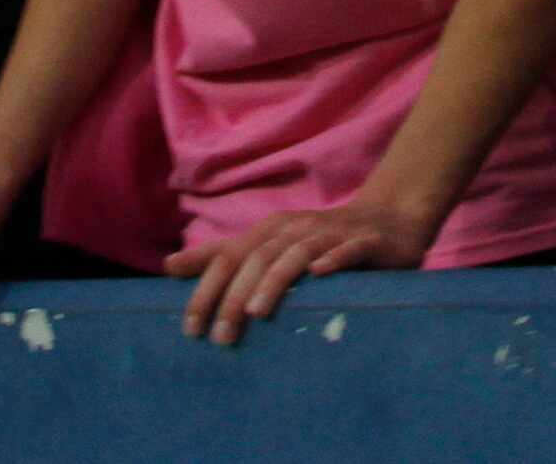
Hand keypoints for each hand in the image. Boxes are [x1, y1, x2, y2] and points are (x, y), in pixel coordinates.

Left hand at [162, 197, 435, 342]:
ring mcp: (329, 234)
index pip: (228, 258)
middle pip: (256, 260)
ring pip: (296, 254)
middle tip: (219, 337)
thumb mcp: (269, 246)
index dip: (205, 289)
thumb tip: (169, 266)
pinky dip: (332, 260)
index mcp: (269, 232)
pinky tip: (320, 276)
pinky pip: (347, 250)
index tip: (189, 327)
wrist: (386, 218)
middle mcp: (294, 229)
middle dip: (233, 297)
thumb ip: (224, 256)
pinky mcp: (364, 242)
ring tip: (256, 311)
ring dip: (275, 281)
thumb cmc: (319, 239)